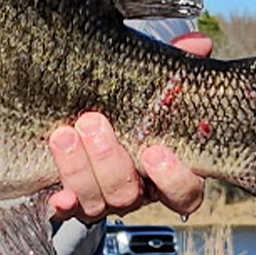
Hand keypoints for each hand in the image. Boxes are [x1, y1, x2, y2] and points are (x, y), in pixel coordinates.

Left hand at [46, 32, 212, 223]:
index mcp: (166, 171)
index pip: (184, 192)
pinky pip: (67, 211)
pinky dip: (62, 203)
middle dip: (110, 162)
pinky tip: (56, 193)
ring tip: (65, 134)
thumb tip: (199, 43)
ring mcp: (103, 200)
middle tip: (93, 122)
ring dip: (79, 169)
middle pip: (129, 194)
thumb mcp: (152, 86)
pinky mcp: (73, 202)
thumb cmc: (131, 105)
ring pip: (96, 202)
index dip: (173, 178)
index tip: (155, 151)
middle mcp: (137, 192)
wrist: (88, 119)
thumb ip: (176, 69)